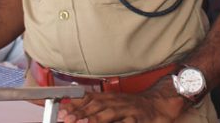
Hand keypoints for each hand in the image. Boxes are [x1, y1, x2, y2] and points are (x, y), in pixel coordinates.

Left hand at [58, 80, 188, 122]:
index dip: (75, 106)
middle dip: (80, 113)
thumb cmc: (130, 106)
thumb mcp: (111, 103)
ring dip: (94, 118)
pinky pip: (127, 122)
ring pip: (109, 114)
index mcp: (108, 98)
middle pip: (96, 107)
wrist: (157, 104)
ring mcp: (126, 110)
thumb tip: (71, 109)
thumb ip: (93, 106)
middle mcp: (116, 102)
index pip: (88, 100)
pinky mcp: (138, 119)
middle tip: (68, 119)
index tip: (62, 113)